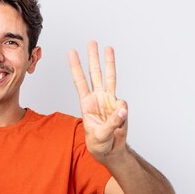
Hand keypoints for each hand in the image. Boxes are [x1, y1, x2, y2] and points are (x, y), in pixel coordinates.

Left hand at [68, 41, 127, 161]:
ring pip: (109, 77)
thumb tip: (122, 108)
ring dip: (109, 63)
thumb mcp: (101, 135)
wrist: (111, 151)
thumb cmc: (99, 144)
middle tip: (91, 42)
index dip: (75, 67)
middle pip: (94, 74)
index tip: (71, 52)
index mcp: (87, 103)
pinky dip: (123, 110)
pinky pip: (123, 103)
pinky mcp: (120, 107)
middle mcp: (97, 98)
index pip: (80, 81)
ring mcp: (109, 101)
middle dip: (92, 58)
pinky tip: (119, 119)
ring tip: (108, 48)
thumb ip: (112, 122)